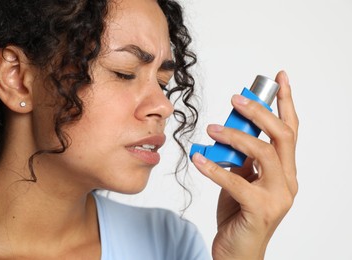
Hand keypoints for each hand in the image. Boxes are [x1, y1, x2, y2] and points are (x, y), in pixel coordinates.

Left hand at [192, 71, 298, 259]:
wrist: (237, 253)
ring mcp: (278, 197)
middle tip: (236, 100)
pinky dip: (214, 167)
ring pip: (264, 153)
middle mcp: (287, 181)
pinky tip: (198, 158)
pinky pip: (236, 181)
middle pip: (283, 136)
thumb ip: (241, 158)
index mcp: (284, 171)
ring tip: (212, 129)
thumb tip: (229, 131)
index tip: (279, 78)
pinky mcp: (260, 210)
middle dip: (260, 112)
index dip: (285, 102)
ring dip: (235, 136)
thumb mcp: (242, 180)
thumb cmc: (239, 214)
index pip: (290, 130)